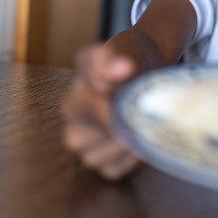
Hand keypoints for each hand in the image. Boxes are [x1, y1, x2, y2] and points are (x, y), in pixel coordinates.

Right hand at [61, 44, 139, 180]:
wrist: (144, 65)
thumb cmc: (128, 57)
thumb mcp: (118, 47)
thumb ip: (111, 56)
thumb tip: (120, 68)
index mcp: (72, 102)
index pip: (97, 117)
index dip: (119, 111)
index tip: (136, 102)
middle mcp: (73, 127)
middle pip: (93, 144)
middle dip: (121, 130)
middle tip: (143, 114)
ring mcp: (86, 147)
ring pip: (101, 160)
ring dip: (126, 146)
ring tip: (142, 123)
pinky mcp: (102, 161)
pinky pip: (113, 170)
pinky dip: (129, 160)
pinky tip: (139, 138)